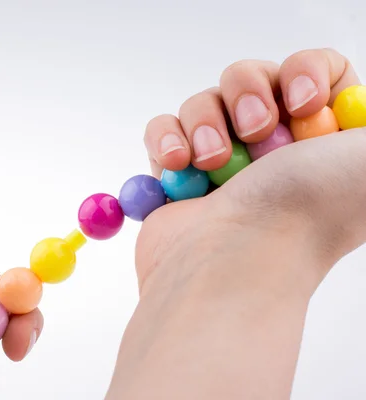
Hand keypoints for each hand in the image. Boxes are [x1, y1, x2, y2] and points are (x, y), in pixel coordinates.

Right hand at [106, 48, 363, 398]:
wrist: (236, 260)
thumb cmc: (307, 214)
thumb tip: (358, 110)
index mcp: (324, 142)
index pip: (314, 72)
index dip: (305, 74)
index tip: (302, 105)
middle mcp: (274, 151)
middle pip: (253, 78)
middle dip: (247, 94)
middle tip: (254, 132)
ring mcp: (222, 162)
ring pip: (205, 100)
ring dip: (205, 121)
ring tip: (211, 161)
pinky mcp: (177, 174)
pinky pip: (163, 128)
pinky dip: (166, 138)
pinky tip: (179, 163)